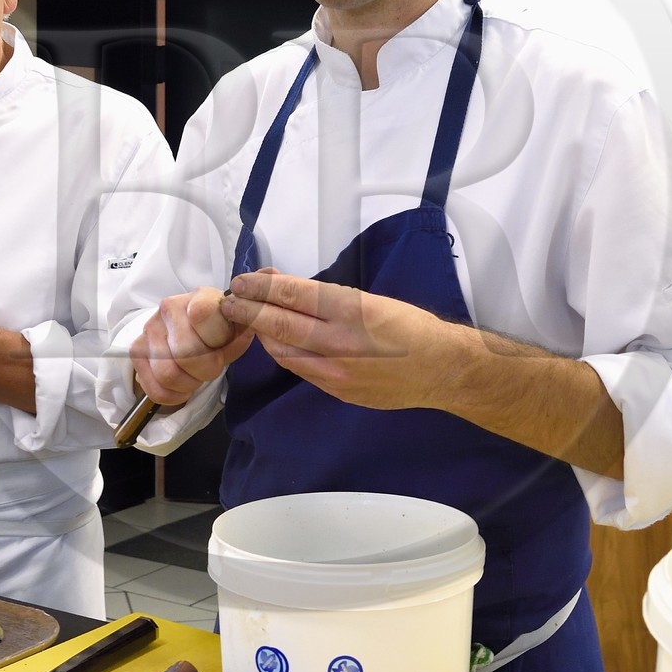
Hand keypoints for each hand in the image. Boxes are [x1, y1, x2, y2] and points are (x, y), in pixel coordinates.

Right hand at [132, 286, 253, 405]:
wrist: (187, 327)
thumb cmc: (216, 329)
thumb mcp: (234, 328)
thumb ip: (240, 333)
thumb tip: (244, 333)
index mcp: (198, 298)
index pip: (202, 314)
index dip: (216, 339)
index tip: (221, 345)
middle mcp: (168, 308)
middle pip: (185, 353)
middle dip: (206, 370)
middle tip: (211, 368)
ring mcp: (149, 330)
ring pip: (168, 374)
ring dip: (189, 384)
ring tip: (196, 376)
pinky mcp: (136, 352)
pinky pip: (155, 389)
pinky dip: (173, 396)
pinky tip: (182, 386)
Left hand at [219, 270, 469, 410]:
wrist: (441, 369)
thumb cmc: (413, 328)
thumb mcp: (372, 300)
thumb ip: (329, 298)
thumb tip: (290, 290)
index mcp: (352, 311)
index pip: (294, 295)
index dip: (263, 287)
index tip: (244, 280)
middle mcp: (340, 342)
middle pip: (280, 323)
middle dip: (249, 309)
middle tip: (230, 299)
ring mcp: (337, 371)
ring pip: (283, 350)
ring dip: (261, 332)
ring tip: (248, 318)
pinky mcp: (337, 390)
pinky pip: (300, 368)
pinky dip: (283, 351)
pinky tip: (276, 340)